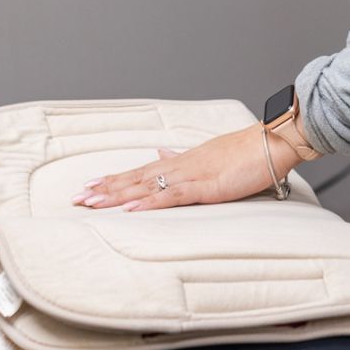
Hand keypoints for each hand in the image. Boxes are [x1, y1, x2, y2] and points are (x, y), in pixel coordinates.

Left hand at [71, 123, 304, 211]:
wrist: (272, 142)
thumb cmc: (247, 152)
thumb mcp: (211, 156)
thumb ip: (183, 157)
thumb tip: (161, 152)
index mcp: (183, 161)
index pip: (141, 171)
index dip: (115, 179)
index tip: (91, 186)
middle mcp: (181, 165)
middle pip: (136, 177)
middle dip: (106, 188)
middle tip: (78, 197)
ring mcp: (192, 174)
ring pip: (147, 185)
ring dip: (117, 194)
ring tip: (92, 202)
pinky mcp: (206, 185)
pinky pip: (171, 195)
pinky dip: (147, 202)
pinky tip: (129, 208)